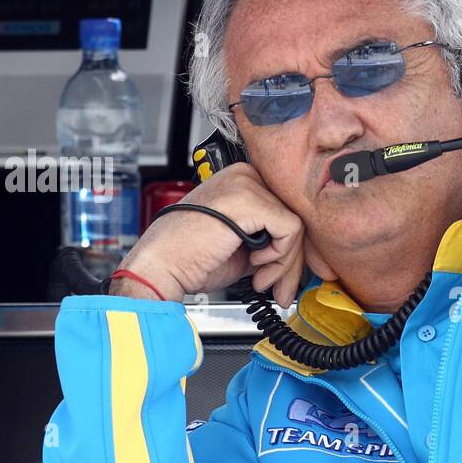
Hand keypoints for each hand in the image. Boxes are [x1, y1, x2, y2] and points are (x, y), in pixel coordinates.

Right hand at [110, 162, 306, 306]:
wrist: (161, 266)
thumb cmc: (190, 258)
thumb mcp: (241, 243)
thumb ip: (270, 239)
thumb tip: (299, 255)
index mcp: (241, 181)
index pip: (285, 209)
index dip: (287, 248)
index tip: (278, 273)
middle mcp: (244, 175)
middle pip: (293, 216)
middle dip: (290, 260)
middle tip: (278, 287)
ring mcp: (245, 184)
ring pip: (295, 226)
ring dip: (284, 263)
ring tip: (261, 279)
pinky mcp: (249, 200)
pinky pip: (290, 230)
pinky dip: (279, 256)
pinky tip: (256, 265)